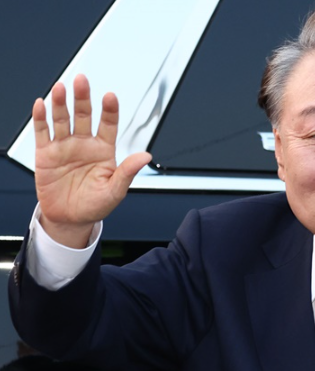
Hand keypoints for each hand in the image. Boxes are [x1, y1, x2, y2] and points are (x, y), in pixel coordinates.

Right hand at [33, 74, 151, 247]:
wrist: (70, 219)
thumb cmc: (95, 205)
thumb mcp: (115, 191)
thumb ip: (128, 172)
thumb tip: (146, 156)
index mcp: (104, 150)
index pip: (109, 125)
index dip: (109, 111)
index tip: (110, 96)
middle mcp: (85, 144)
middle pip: (84, 115)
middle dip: (83, 98)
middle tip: (82, 80)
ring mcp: (65, 147)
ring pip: (62, 120)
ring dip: (61, 104)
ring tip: (61, 88)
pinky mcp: (45, 154)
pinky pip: (42, 132)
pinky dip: (40, 118)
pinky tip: (41, 105)